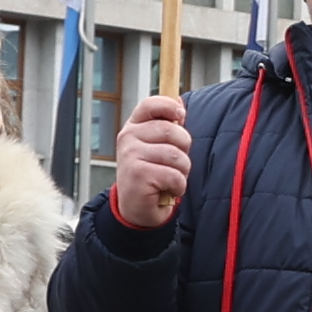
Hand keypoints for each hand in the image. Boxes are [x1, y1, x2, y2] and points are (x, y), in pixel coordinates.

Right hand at [109, 91, 194, 231]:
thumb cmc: (151, 174)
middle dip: (184, 150)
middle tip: (175, 164)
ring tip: (171, 178)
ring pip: (176, 155)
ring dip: (182, 171)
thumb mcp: (157, 147)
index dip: (169, 106)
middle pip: (172, 131)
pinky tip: (168, 189)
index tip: (181, 115)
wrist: (136, 208)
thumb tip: (179, 103)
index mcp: (133, 127)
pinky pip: (174, 175)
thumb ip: (167, 126)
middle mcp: (128, 138)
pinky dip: (178, 186)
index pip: (150, 105)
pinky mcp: (138, 175)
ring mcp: (130, 155)